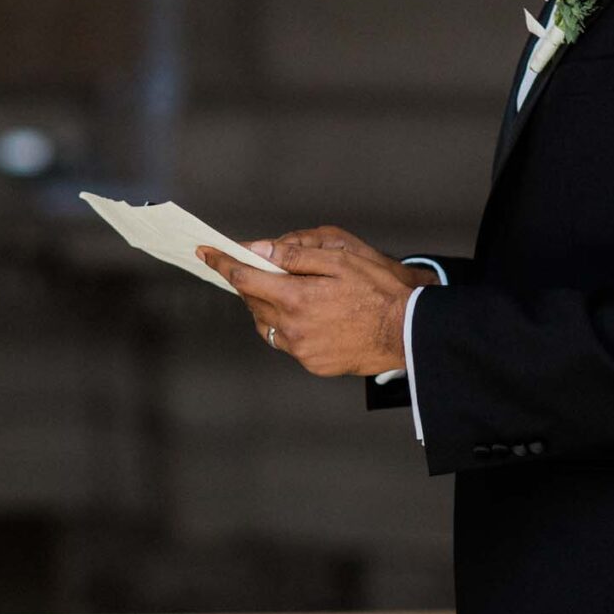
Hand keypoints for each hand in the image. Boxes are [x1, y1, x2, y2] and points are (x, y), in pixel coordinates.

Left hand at [197, 228, 435, 377]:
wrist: (407, 332)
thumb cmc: (379, 291)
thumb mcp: (340, 259)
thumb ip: (295, 256)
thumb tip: (259, 250)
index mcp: (296, 298)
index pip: (245, 278)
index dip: (223, 263)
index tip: (206, 253)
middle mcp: (292, 327)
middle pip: (253, 302)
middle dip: (249, 283)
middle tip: (254, 269)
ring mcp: (301, 350)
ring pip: (267, 325)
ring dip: (266, 307)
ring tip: (285, 293)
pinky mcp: (312, 363)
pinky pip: (288, 343)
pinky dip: (289, 327)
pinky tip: (308, 317)